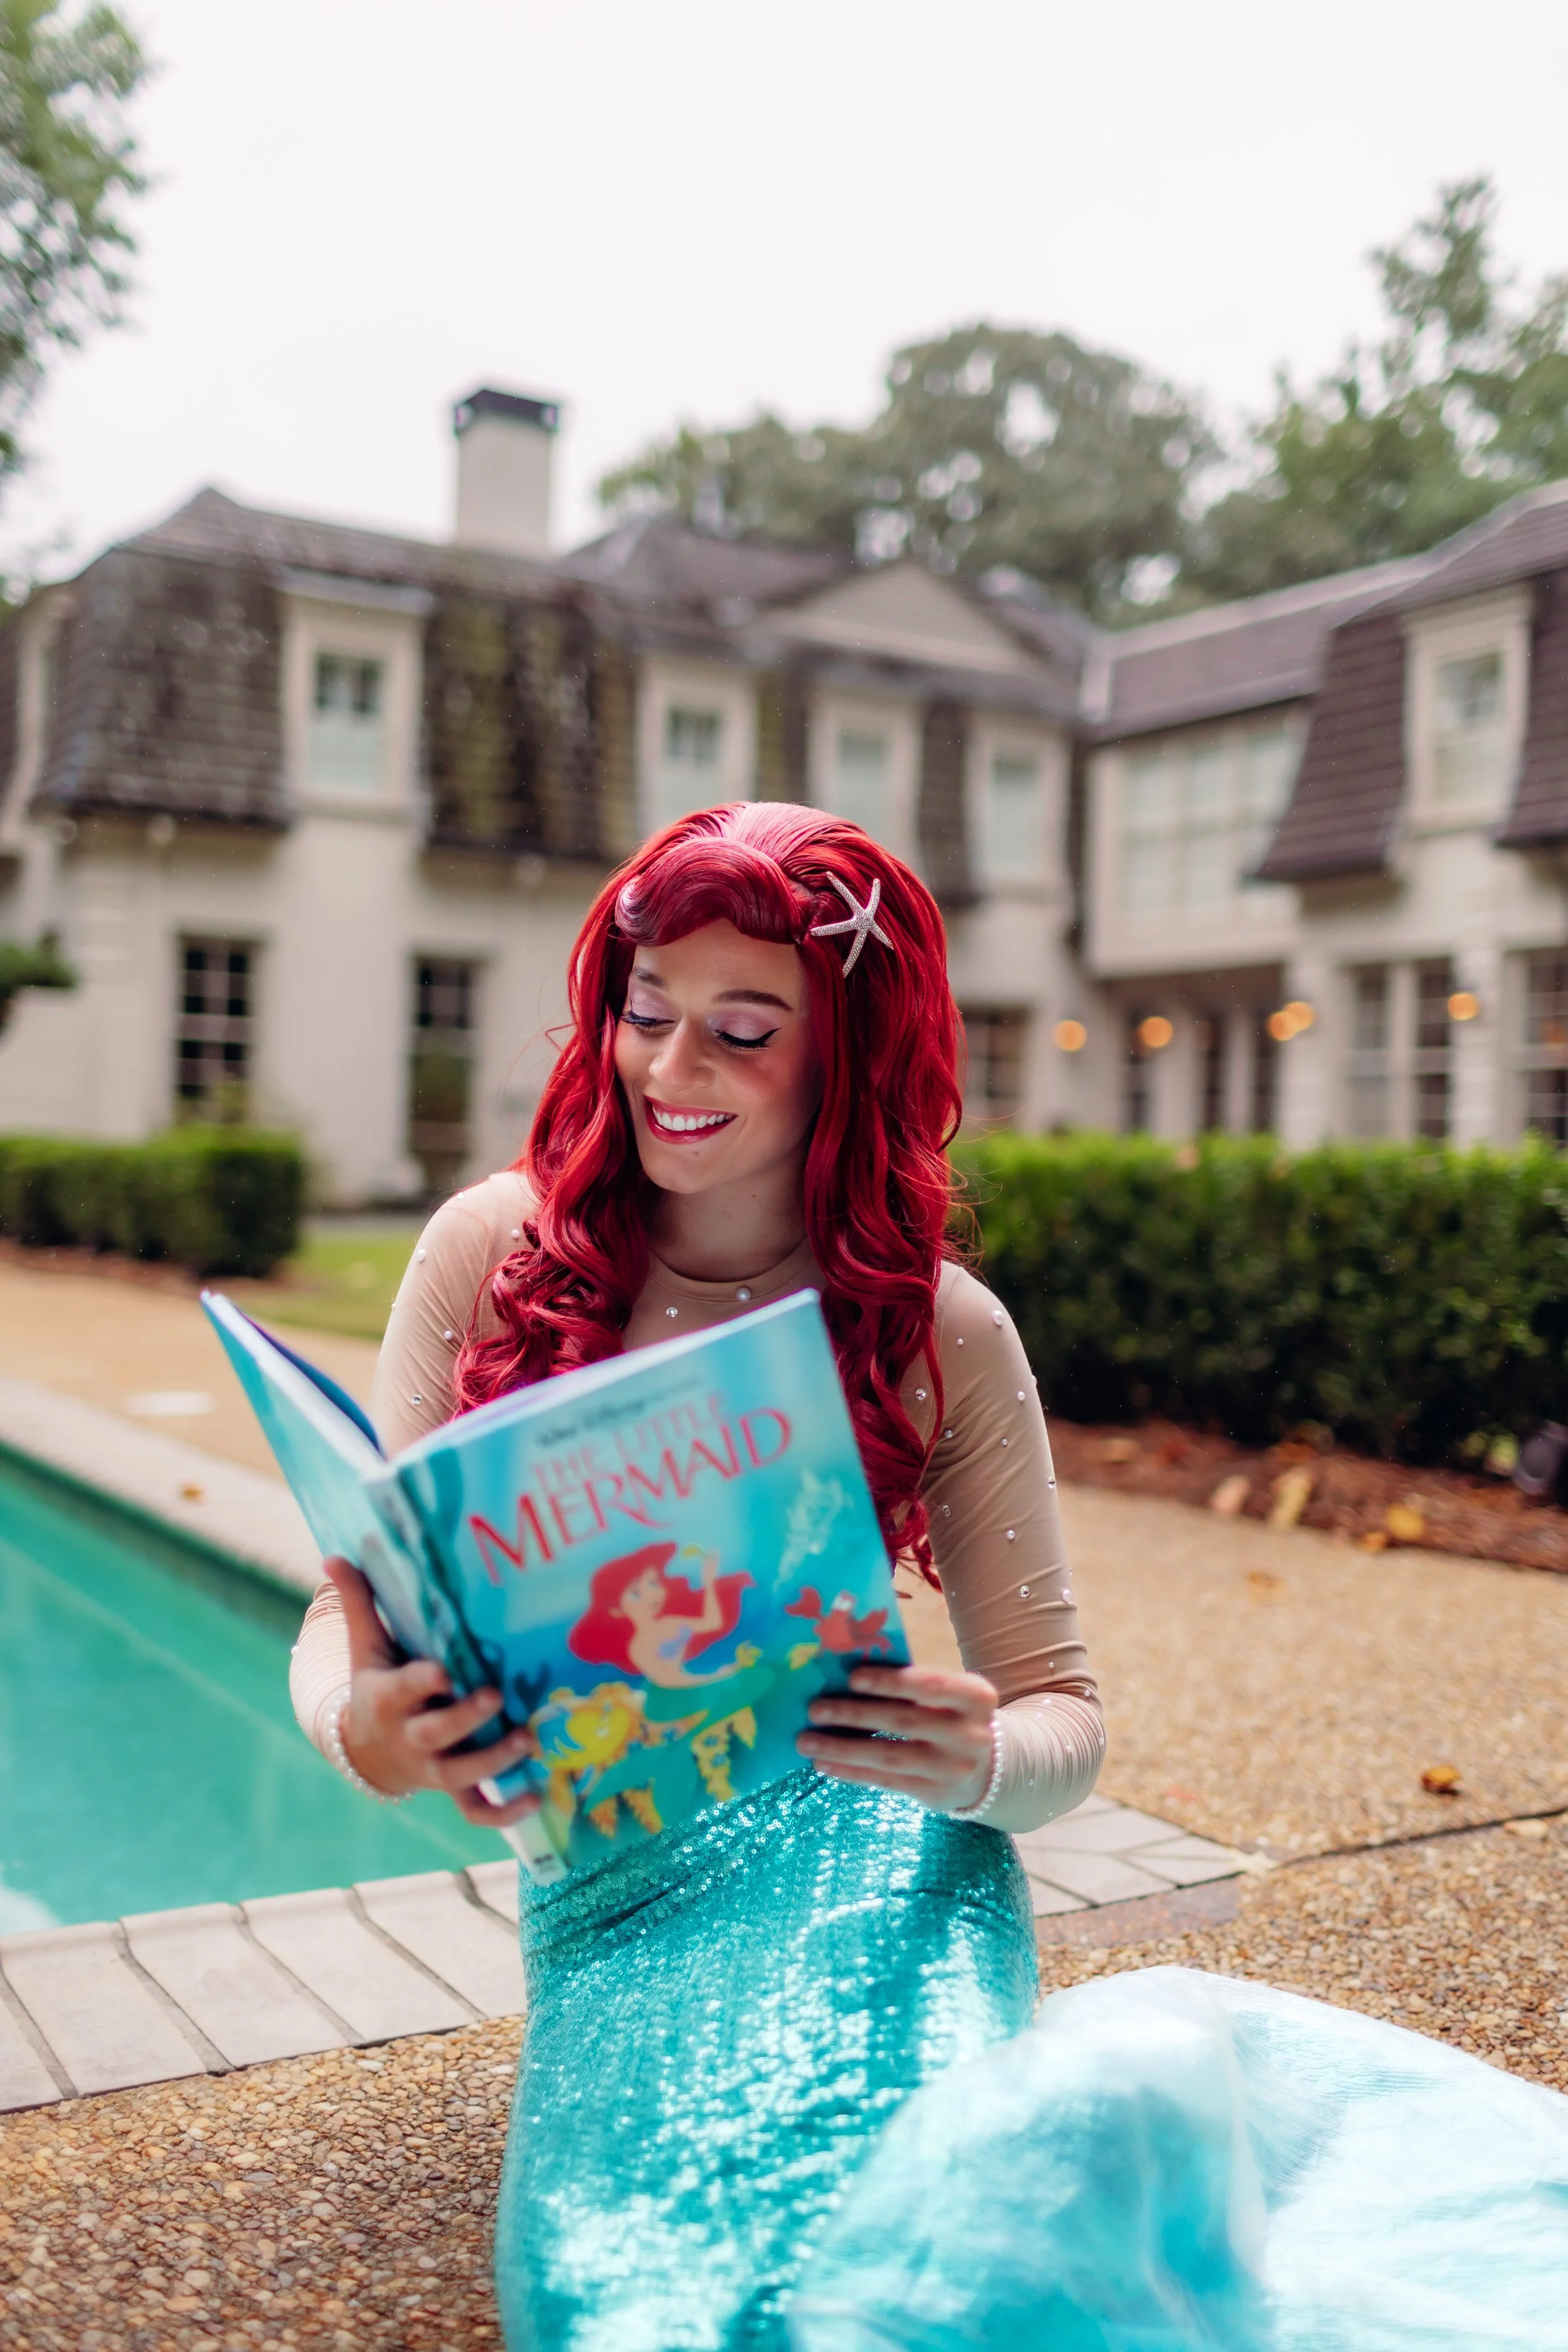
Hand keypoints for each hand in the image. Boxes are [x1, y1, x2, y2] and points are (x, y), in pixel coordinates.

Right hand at [322, 1557, 540, 1826]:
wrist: (367, 1749)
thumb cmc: (377, 1683)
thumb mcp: (365, 1645)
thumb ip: (358, 1601)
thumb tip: (333, 1555)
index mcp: (388, 1697)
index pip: (402, 1690)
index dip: (421, 1683)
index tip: (443, 1671)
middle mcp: (410, 1736)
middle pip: (434, 1735)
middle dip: (464, 1719)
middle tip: (495, 1694)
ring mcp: (431, 1767)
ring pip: (459, 1776)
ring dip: (493, 1762)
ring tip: (527, 1739)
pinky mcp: (451, 1789)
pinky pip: (475, 1810)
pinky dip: (502, 1812)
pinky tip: (534, 1798)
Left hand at [796, 1664, 996, 1810]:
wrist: (995, 1769)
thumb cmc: (955, 1717)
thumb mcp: (952, 1696)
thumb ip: (916, 1684)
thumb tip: (849, 1670)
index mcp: (976, 1696)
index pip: (932, 1685)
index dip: (891, 1681)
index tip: (852, 1676)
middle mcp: (969, 1734)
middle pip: (904, 1721)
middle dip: (854, 1714)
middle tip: (815, 1708)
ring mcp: (953, 1768)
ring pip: (889, 1757)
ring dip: (842, 1748)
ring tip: (806, 1741)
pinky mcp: (935, 1794)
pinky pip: (886, 1782)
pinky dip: (851, 1772)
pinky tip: (824, 1764)